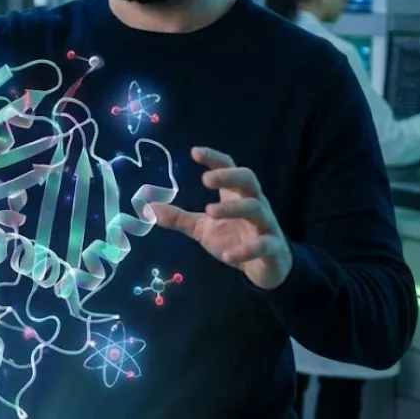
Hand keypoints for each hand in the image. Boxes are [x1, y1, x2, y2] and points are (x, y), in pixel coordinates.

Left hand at [149, 147, 292, 289]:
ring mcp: (265, 225)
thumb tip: (148, 208)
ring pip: (256, 208)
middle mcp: (254, 203)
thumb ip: (179, 218)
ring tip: (209, 211)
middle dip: (228, 176)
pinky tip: (227, 256)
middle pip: (248, 179)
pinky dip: (246, 250)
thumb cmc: (234, 238)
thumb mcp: (203, 228)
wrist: (266, 267)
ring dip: (233, 208)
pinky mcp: (272, 248)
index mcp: (236, 195)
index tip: (195, 152)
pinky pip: (263, 245)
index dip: (214, 158)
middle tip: (205, 179)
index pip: (229, 167)